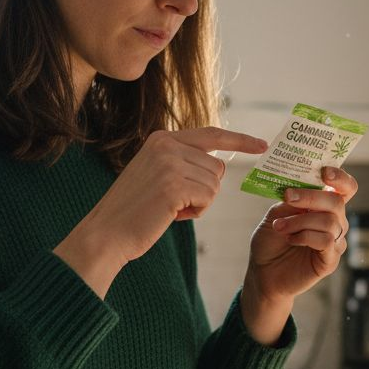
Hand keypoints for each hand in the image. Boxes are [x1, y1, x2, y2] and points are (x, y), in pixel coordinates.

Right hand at [55, 128, 266, 296]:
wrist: (106, 233)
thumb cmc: (134, 211)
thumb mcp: (155, 174)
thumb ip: (182, 162)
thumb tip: (218, 166)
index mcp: (162, 139)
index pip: (211, 134)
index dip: (239, 141)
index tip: (262, 145)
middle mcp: (166, 144)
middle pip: (217, 167)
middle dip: (205, 190)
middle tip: (175, 203)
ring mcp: (170, 163)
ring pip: (215, 185)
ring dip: (199, 203)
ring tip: (169, 208)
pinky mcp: (174, 184)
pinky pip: (208, 198)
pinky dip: (196, 212)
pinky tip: (172, 215)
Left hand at [244, 166, 359, 307]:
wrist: (262, 272)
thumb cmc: (271, 241)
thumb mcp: (276, 213)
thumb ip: (292, 201)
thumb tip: (300, 188)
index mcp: (324, 207)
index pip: (345, 188)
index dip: (341, 177)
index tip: (324, 172)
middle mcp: (335, 222)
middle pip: (337, 202)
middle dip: (310, 197)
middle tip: (287, 197)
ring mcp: (335, 242)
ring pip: (330, 221)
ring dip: (300, 221)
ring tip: (279, 226)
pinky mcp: (330, 260)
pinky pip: (326, 241)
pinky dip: (305, 236)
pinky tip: (291, 240)